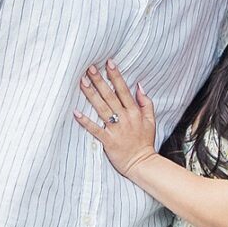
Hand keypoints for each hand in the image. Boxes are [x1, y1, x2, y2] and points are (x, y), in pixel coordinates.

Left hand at [75, 60, 158, 181]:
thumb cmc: (145, 142)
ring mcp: (116, 129)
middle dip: (100, 81)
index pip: (124, 90)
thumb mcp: (151, 120)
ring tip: (82, 82)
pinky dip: (86, 121)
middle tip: (89, 68)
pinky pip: (95, 129)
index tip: (108, 63)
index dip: (116, 76)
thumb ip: (146, 103)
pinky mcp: (108, 141)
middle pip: (110, 96)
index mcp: (134, 112)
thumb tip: (139, 86)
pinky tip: (76, 112)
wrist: (142, 164)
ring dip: (91, 95)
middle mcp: (125, 118)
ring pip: (102, 109)